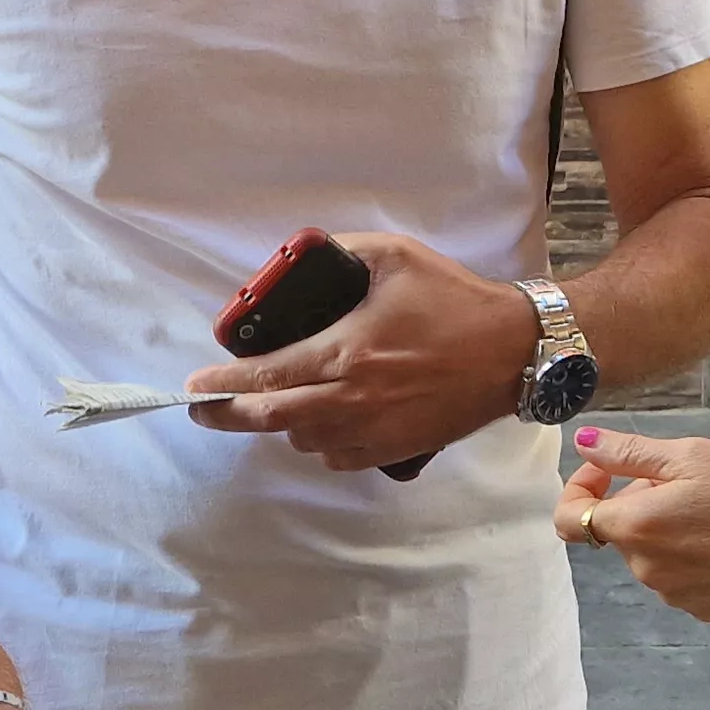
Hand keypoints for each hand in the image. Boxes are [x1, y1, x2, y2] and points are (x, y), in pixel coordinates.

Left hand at [184, 232, 533, 471]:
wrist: (514, 351)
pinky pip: (337, 457)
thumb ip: (341, 253)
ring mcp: (374, 430)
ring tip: (274, 400)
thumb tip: (302, 262)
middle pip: (272, 418)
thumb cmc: (453, 300)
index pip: (268, 375)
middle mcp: (353, 399)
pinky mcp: (395, 449)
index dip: (224, 383)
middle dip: (228, 415)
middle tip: (203, 408)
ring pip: (303, 439)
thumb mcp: (395, 256)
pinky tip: (320, 419)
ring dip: (280, 422)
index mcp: (347, 352)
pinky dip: (318, 441)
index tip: (195, 385)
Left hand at [557, 426, 709, 622]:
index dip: (580, 487)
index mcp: (635, 529)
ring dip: (664, 527)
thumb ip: (629, 453)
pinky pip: (678, 576)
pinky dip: (689, 553)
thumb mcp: (693, 455)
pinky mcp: (704, 610)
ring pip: (650, 553)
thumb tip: (583, 444)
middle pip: (618, 530)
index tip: (608, 468)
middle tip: (686, 477)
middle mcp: (645, 570)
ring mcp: (674, 595)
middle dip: (638, 500)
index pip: (570, 519)